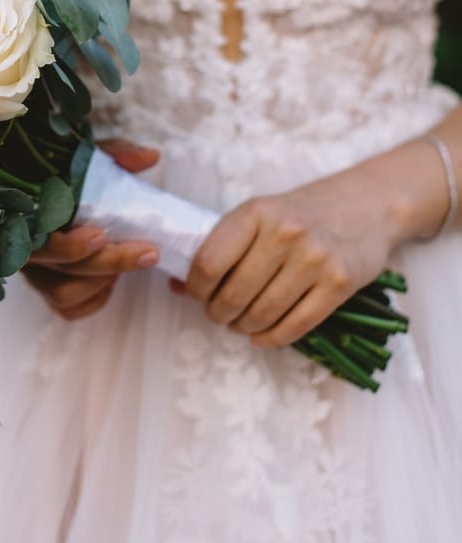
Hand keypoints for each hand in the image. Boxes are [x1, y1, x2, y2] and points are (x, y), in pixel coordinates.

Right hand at [23, 140, 159, 319]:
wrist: (55, 192)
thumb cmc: (71, 175)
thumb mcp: (92, 158)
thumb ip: (118, 154)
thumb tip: (151, 156)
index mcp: (29, 213)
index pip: (42, 238)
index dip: (71, 245)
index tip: (102, 236)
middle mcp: (27, 246)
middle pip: (62, 269)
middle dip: (109, 262)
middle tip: (148, 252)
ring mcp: (35, 271)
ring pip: (62, 294)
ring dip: (100, 283)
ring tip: (126, 263)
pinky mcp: (46, 289)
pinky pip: (67, 308)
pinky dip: (93, 300)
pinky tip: (109, 282)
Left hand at [183, 167, 399, 347]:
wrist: (365, 205)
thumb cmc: (301, 213)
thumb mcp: (259, 216)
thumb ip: (221, 246)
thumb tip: (177, 285)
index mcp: (255, 213)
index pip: (209, 263)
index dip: (196, 288)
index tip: (197, 294)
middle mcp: (285, 233)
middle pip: (233, 295)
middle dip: (218, 313)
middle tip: (219, 314)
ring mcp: (315, 259)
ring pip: (262, 314)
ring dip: (243, 327)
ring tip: (241, 323)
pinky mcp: (339, 283)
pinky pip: (295, 326)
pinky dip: (271, 338)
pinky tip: (262, 335)